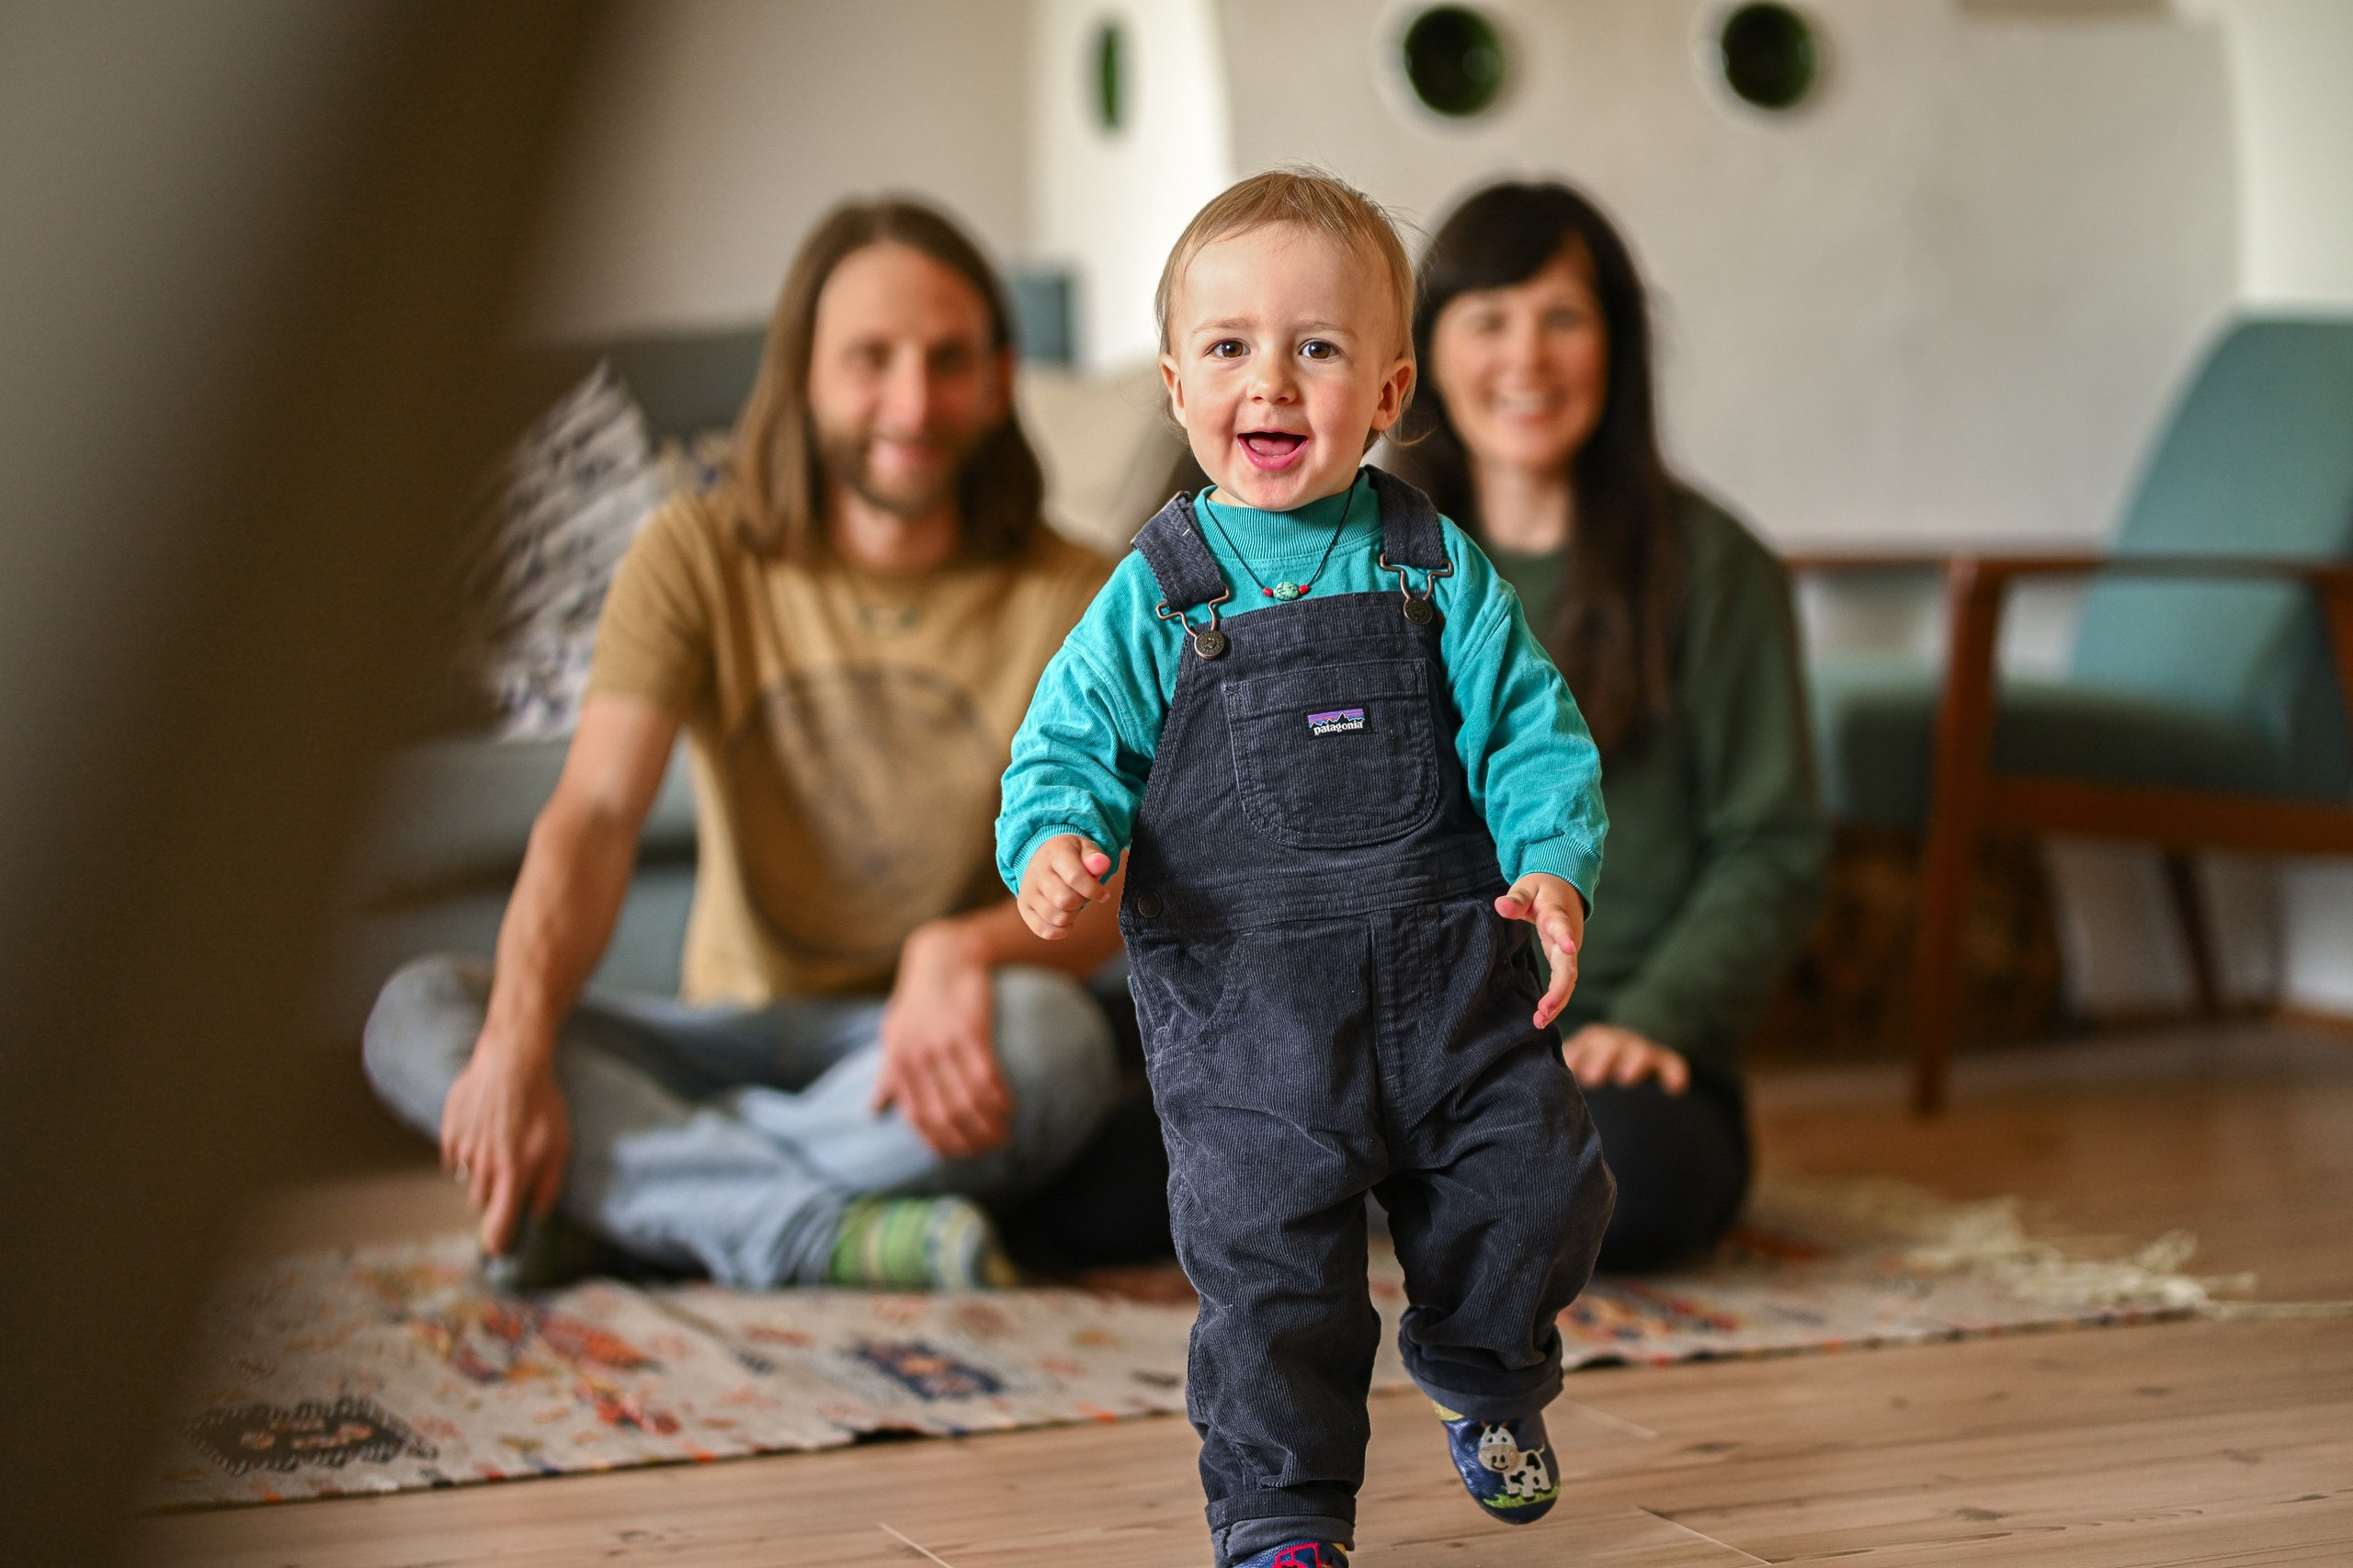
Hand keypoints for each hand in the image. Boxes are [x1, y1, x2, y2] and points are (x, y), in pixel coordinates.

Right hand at [440, 1041, 570, 1256]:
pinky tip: (483, 1133)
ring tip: (499, 1145)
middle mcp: (483, 1166)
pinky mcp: (448, 1133)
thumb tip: (538, 1214)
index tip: (497, 1249)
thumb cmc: (542, 1102)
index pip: (499, 1224)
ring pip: (468, 1180)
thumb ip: (549, 1184)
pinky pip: (454, 1158)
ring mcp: (462, 1150)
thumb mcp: (560, 1144)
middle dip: (494, 1195)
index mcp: (513, 1173)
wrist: (512, 1061)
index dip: (497, 1241)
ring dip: (481, 1173)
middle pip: (482, 1202)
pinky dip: (466, 1154)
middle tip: (509, 1172)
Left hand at [874, 919, 1013, 1158]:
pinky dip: (1000, 1099)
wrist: (942, 957)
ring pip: (968, 1101)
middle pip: (945, 1115)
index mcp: (898, 1064)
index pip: (917, 1118)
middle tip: (991, 1148)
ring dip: (989, 1126)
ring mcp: (943, 1044)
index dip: (939, 1143)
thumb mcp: (893, 1034)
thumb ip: (886, 1075)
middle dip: (970, 1141)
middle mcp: (918, 1058)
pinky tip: (1010, 1108)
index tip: (959, 1156)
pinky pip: (987, 1075)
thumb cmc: (917, 1000)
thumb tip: (872, 1111)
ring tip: (1005, 1134)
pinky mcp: (970, 1030)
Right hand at [1016, 834, 1113, 939]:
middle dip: (1082, 902)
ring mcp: (1028, 890)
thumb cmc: (1072, 856)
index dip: (1094, 890)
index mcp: (1055, 853)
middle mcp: (1037, 871)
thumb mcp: (1085, 848)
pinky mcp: (1024, 907)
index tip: (1103, 894)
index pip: (1075, 877)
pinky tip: (1067, 920)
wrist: (1045, 857)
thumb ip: (1095, 857)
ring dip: (1072, 915)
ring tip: (1073, 903)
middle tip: (1083, 895)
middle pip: (1065, 900)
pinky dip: (1060, 931)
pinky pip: (1043, 930)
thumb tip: (1101, 864)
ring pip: (1056, 917)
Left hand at [1494, 872, 1583, 1029]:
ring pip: (1568, 978)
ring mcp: (1569, 949)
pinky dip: (1556, 999)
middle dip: (1559, 990)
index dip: (1566, 937)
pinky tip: (1543, 1015)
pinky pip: (1564, 981)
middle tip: (1543, 1011)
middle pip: (1569, 965)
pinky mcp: (1565, 958)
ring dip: (1557, 1000)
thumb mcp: (1527, 888)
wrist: (1564, 887)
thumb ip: (1515, 899)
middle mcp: (1568, 936)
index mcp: (1557, 915)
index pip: (1562, 927)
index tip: (1569, 947)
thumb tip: (1500, 906)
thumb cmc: (1541, 888)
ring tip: (1539, 1021)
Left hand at [1561, 1023, 1689, 1093]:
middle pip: (1608, 1044)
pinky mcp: (1664, 1061)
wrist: (1627, 1057)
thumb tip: (1538, 1097)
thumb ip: (1561, 1078)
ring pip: (1639, 1050)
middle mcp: (1615, 1043)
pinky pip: (1671, 1063)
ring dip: (1633, 1060)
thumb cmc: (1593, 1071)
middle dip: (1600, 1058)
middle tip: (1592, 1077)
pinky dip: (1673, 1072)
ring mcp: (1640, 1050)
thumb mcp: (1578, 1069)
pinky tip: (1676, 1087)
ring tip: (1626, 1077)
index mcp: (1590, 1043)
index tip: (1572, 1071)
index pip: (1583, 1044)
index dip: (1576, 1055)